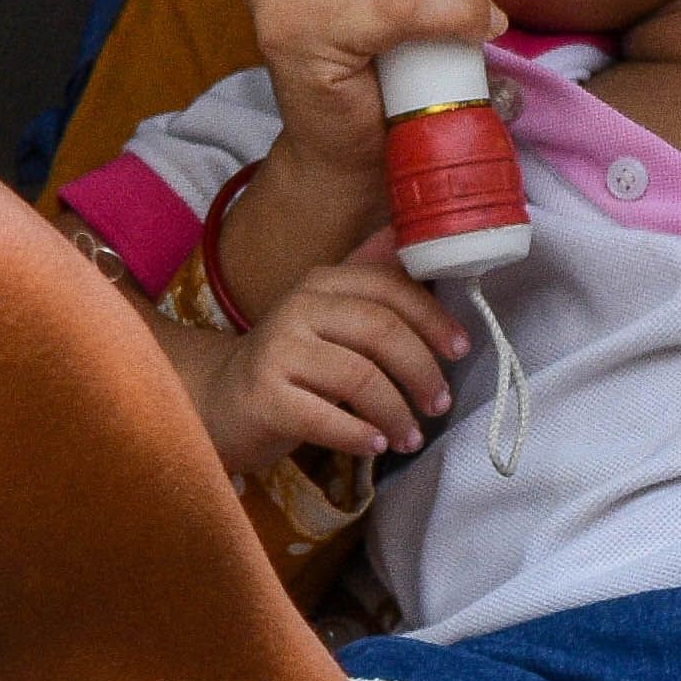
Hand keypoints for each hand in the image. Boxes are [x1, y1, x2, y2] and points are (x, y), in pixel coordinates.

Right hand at [204, 257, 469, 472]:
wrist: (220, 400)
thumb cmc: (290, 362)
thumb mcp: (329, 316)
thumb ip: (369, 283)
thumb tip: (409, 235)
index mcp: (320, 282)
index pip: (388, 287)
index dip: (432, 317)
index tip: (461, 349)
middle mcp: (297, 307)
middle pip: (380, 330)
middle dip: (422, 370)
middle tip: (439, 403)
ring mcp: (277, 351)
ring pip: (359, 377)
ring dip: (397, 412)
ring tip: (411, 437)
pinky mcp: (264, 397)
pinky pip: (326, 417)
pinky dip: (360, 435)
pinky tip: (376, 445)